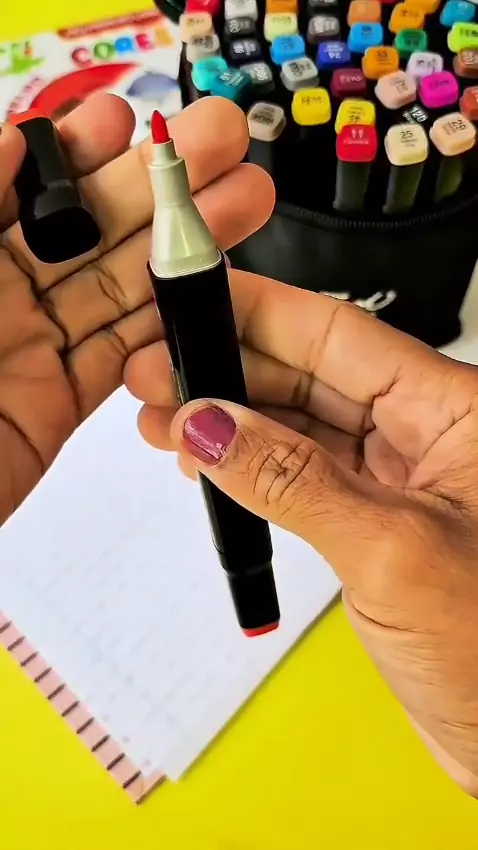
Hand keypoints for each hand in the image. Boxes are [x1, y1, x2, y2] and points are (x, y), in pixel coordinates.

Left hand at [0, 95, 273, 525]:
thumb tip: (15, 135)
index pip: (31, 190)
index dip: (82, 150)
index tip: (132, 121)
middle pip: (89, 231)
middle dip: (158, 188)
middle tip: (218, 145)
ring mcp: (28, 349)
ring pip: (117, 290)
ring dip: (181, 252)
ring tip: (241, 204)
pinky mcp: (54, 405)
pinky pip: (119, 358)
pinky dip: (163, 327)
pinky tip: (206, 291)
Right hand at [125, 270, 477, 794]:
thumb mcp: (390, 552)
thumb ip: (292, 481)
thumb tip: (211, 425)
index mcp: (455, 412)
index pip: (344, 334)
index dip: (263, 312)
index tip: (196, 301)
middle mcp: (427, 435)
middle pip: (314, 373)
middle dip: (231, 368)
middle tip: (156, 369)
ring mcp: (398, 481)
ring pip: (301, 424)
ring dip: (231, 418)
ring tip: (163, 418)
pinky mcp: (373, 523)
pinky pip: (303, 475)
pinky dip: (251, 468)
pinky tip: (208, 461)